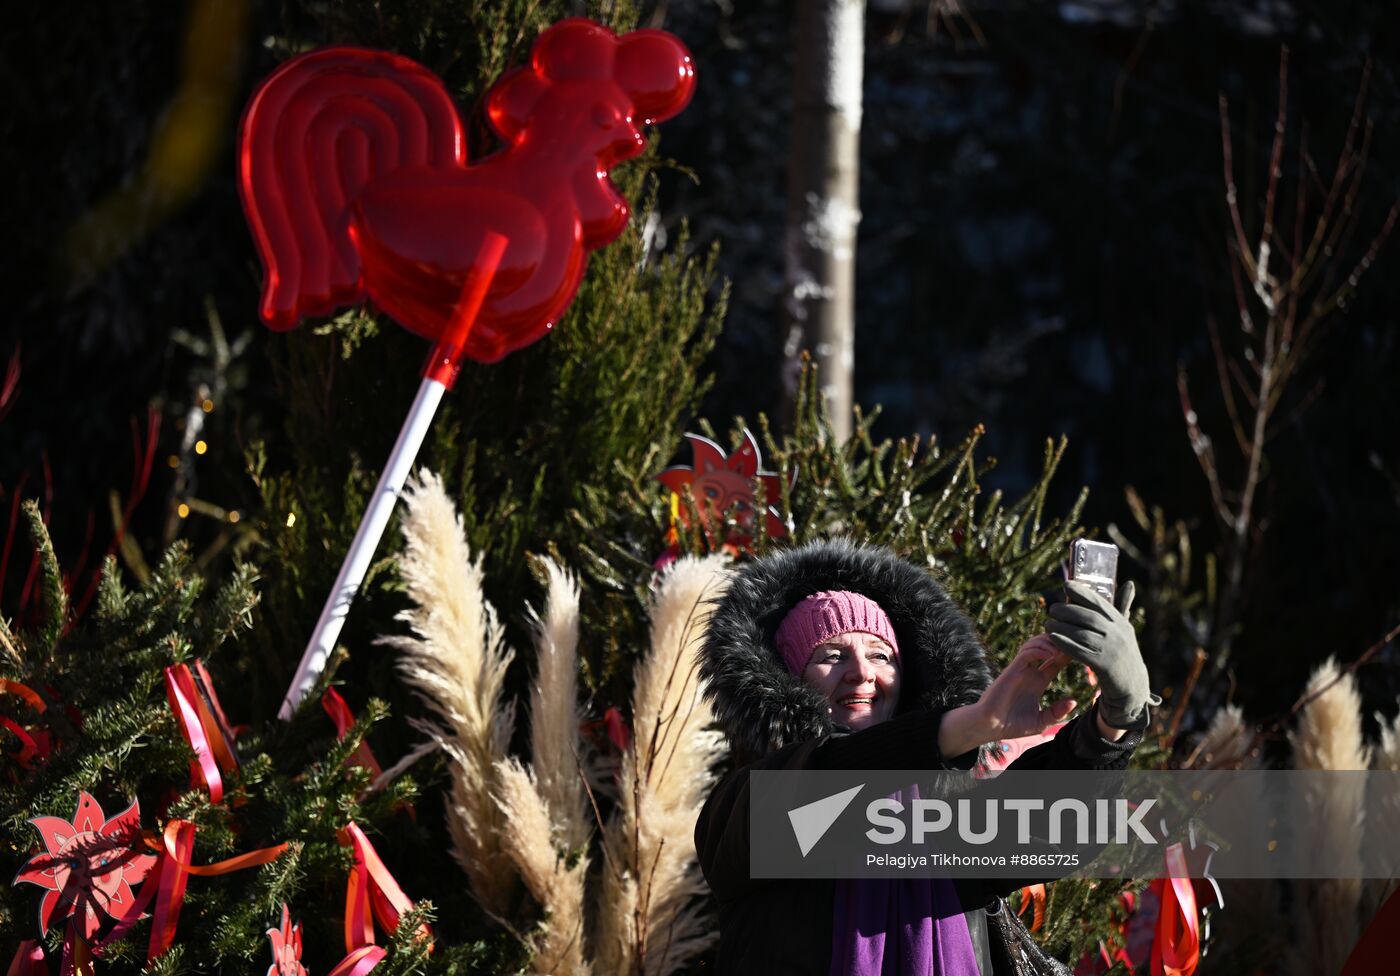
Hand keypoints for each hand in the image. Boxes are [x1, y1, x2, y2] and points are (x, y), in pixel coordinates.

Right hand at [938, 635, 1077, 756]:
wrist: (992, 727)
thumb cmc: (1013, 724)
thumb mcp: (1042, 721)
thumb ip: (1057, 712)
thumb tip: (1073, 701)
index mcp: (1037, 681)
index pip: (1055, 661)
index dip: (1067, 655)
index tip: (1082, 654)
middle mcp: (1029, 671)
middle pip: (1045, 646)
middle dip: (1059, 643)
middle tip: (1073, 646)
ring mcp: (1020, 669)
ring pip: (1034, 644)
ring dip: (1049, 643)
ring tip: (1063, 650)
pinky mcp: (1012, 670)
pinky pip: (1026, 653)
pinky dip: (1040, 650)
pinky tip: (1051, 656)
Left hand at [1045, 580, 1155, 728]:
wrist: (1132, 687)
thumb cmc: (1123, 654)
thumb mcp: (1125, 630)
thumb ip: (1122, 607)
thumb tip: (1129, 583)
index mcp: (1121, 623)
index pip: (1100, 603)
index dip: (1082, 592)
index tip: (1066, 584)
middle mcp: (1118, 634)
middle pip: (1088, 617)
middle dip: (1067, 610)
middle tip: (1052, 608)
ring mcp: (1112, 650)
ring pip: (1082, 634)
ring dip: (1062, 627)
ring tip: (1048, 624)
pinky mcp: (1104, 665)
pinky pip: (1080, 652)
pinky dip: (1065, 644)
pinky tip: (1053, 638)